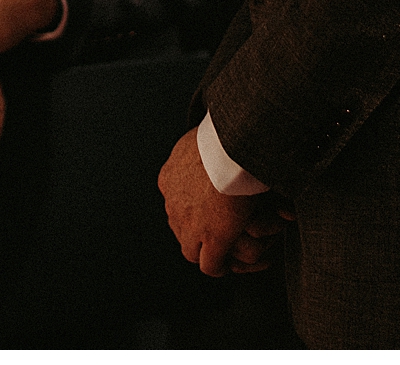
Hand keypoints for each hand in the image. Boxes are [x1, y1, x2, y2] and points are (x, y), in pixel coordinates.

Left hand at [159, 128, 291, 276]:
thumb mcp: (200, 135)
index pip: (175, 202)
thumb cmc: (224, 133)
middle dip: (194, 232)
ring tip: (223, 251)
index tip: (204, 207)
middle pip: (179, 228)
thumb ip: (198, 146)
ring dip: (206, 250)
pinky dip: (219, 266)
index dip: (191, 209)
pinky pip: (211, 265)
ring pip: (191, 250)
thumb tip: (205, 139)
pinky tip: (228, 264)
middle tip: (213, 232)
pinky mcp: (212, 239)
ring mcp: (190, 224)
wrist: (231, 145)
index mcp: (169, 177)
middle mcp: (173, 203)